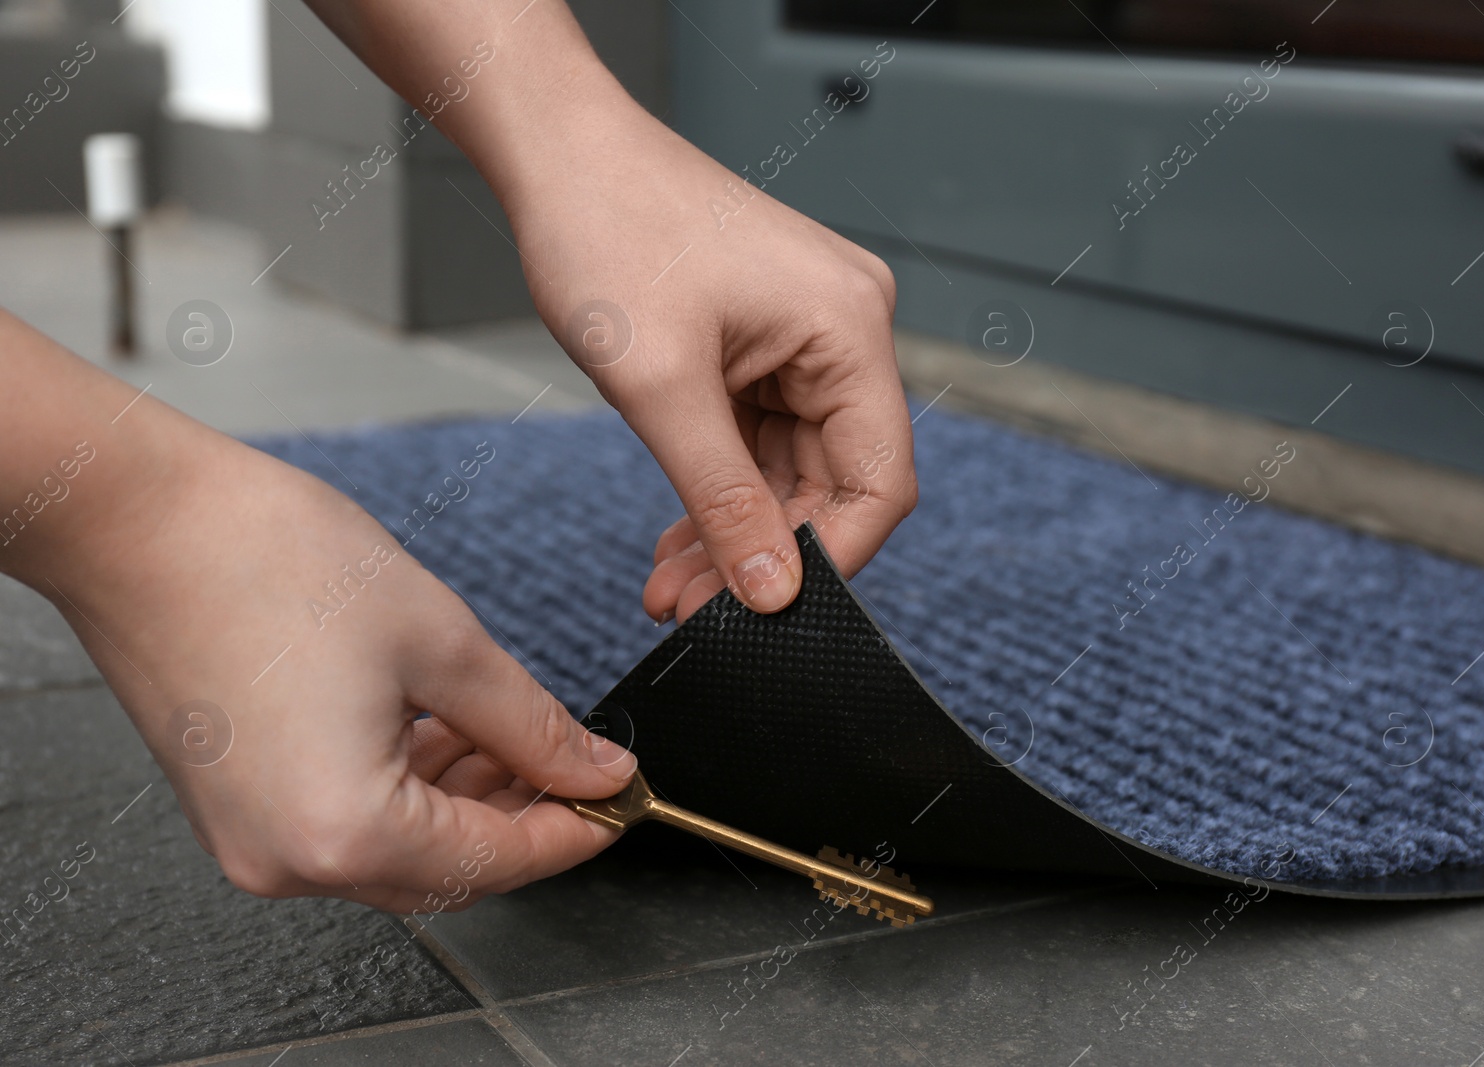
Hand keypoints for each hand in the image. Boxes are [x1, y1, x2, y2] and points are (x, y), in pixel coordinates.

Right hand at [32, 405, 634, 912]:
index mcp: (343, 833)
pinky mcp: (238, 806)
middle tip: (582, 763)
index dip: (574, 830)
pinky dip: (412, 790)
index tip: (623, 798)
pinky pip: (350, 823)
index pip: (496, 861)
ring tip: (523, 737)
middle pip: (448, 867)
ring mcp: (253, 840)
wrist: (140, 518)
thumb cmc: (268, 561)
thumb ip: (531, 725)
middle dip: (525, 815)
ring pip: (401, 849)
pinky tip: (455, 738)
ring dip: (470, 800)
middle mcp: (289, 861)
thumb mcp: (441, 644)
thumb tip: (594, 770)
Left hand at [296, 0, 918, 623]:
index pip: (881, 480)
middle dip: (761, 554)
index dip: (829, 559)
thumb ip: (724, 497)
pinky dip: (720, 489)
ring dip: (732, 530)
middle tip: (689, 609)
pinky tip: (676, 536)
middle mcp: (846, 330)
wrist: (559, 152)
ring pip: (790, 470)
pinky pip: (760, 440)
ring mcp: (807, 337)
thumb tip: (775, 592)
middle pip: (833, 482)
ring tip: (669, 586)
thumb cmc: (606, 231)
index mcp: (849, 327)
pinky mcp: (767, 343)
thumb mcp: (661, 387)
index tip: (765, 614)